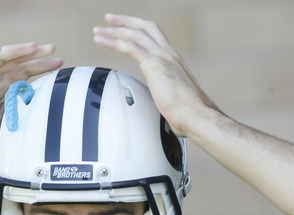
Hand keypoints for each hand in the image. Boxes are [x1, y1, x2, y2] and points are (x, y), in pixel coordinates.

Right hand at [0, 42, 62, 152]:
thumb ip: (12, 112)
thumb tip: (33, 106)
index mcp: (0, 90)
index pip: (24, 75)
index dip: (41, 69)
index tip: (60, 64)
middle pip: (16, 63)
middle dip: (35, 56)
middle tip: (53, 48)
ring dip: (16, 52)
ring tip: (32, 47)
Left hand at [93, 14, 218, 137]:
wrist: (196, 116)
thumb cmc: (187, 114)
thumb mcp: (173, 101)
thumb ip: (164, 98)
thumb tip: (161, 111)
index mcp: (173, 59)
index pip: (154, 35)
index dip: (139, 29)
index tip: (127, 28)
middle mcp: (168, 53)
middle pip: (144, 27)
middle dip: (125, 21)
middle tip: (108, 19)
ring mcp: (162, 57)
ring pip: (134, 34)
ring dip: (113, 30)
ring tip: (97, 31)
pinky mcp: (155, 64)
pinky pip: (129, 46)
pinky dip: (113, 41)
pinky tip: (101, 40)